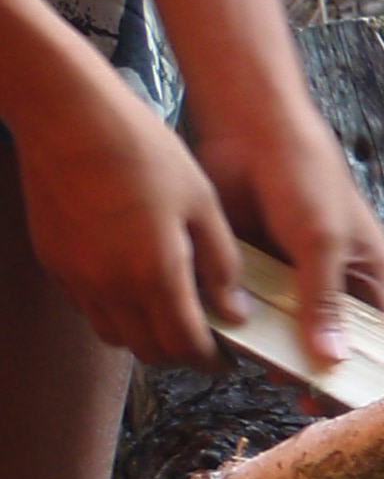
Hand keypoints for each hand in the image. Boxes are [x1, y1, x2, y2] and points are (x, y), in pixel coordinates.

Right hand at [10, 61, 250, 364]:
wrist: (68, 118)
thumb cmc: (141, 151)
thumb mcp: (202, 202)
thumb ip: (221, 264)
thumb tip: (234, 312)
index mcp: (155, 274)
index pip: (186, 346)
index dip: (210, 360)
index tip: (224, 358)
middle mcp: (110, 287)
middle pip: (148, 351)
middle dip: (179, 354)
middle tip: (199, 339)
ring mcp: (76, 278)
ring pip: (113, 334)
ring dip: (143, 335)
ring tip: (167, 312)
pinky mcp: (54, 263)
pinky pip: (87, 307)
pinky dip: (113, 310)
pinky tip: (130, 284)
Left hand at [184, 98, 383, 366]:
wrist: (248, 131)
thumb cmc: (306, 177)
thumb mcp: (322, 241)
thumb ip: (325, 301)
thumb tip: (333, 359)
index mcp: (366, 274)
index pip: (374, 336)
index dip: (360, 369)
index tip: (340, 401)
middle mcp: (329, 282)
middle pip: (326, 341)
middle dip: (310, 367)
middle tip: (291, 391)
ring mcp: (288, 278)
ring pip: (283, 331)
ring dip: (270, 348)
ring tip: (257, 365)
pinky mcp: (250, 271)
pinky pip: (246, 311)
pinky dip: (238, 326)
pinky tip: (227, 340)